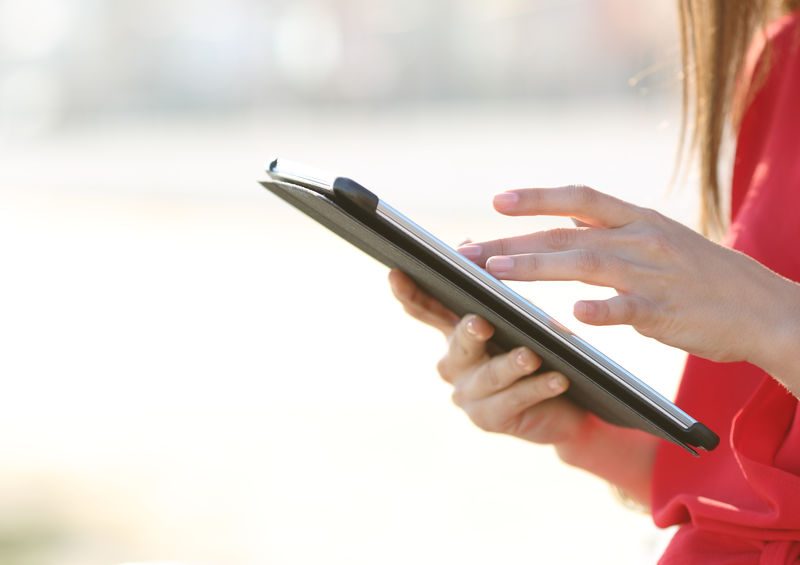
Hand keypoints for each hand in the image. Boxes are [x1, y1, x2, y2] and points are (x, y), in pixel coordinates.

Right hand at [388, 269, 585, 444]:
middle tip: (481, 322)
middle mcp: (453, 364)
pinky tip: (558, 379)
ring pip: (490, 375)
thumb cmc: (536, 352)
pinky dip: (537, 388)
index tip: (397, 273)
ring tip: (531, 355)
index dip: (409, 293)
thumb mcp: (511, 319)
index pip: (425, 309)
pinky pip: (515, 400)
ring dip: (511, 364)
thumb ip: (487, 289)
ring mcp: (468, 395)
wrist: (564, 406)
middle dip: (469, 332)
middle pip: (458, 343)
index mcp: (453, 333)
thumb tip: (465, 244)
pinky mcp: (489, 419)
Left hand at [457, 185, 786, 364]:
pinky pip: (628, 309)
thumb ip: (613, 231)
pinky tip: (572, 315)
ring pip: (585, 264)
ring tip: (494, 272)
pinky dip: (601, 311)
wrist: (765, 309)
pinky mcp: (666, 311)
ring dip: (536, 267)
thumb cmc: (704, 278)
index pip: (580, 198)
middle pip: (565, 235)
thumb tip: (567, 221)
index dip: (538, 197)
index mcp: (639, 220)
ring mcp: (653, 274)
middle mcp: (641, 239)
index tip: (497, 201)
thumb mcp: (660, 240)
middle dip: (511, 242)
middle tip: (466, 251)